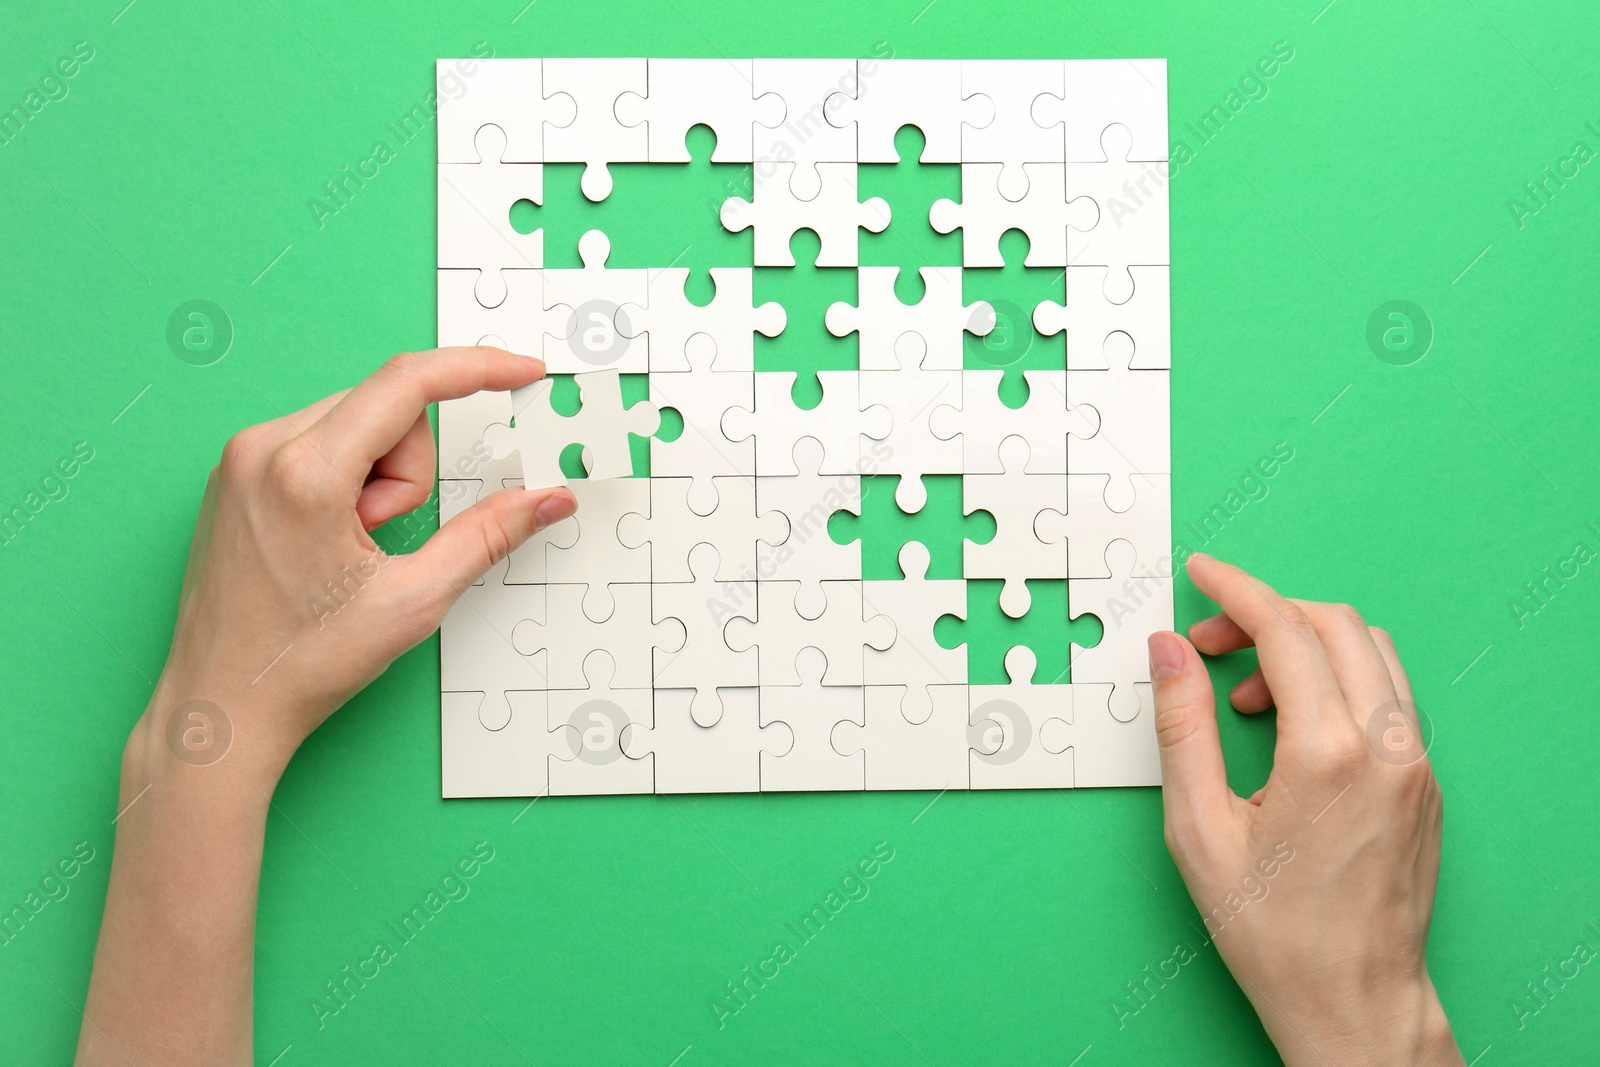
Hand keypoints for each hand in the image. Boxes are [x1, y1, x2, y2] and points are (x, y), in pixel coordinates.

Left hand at [126, 346, 576, 782]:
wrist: (222, 706)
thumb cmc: (298, 665)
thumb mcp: (413, 600)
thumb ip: (489, 536)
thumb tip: (546, 499)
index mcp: (303, 473)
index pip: (407, 384)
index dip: (477, 370)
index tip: (520, 370)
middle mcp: (262, 449)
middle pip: (387, 409)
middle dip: (409, 470)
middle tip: (382, 540)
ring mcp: (242, 458)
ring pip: (358, 423)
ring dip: (378, 478)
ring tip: (350, 549)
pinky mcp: (237, 472)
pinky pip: (322, 440)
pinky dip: (347, 480)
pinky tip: (329, 539)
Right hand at [1148, 554, 1461, 1065]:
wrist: (1351, 999)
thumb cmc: (1272, 930)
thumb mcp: (1198, 828)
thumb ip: (1182, 726)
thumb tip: (1170, 651)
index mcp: (1328, 753)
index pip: (1286, 629)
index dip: (1236, 590)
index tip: (1202, 574)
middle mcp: (1387, 748)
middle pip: (1334, 625)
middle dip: (1266, 614)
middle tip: (1209, 644)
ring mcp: (1416, 765)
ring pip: (1371, 652)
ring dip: (1306, 645)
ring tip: (1250, 694)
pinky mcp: (1425, 784)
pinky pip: (1388, 696)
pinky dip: (1338, 682)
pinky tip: (1294, 726)